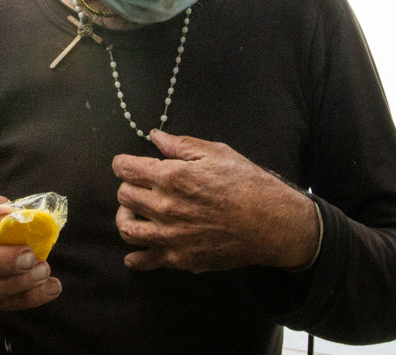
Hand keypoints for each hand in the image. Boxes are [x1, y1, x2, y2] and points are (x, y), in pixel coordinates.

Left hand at [112, 131, 318, 272]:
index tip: (129, 164)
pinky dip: (135, 257)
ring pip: (126, 228)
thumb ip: (180, 144)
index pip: (125, 168)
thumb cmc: (247, 184)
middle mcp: (164, 207)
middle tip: (141, 186)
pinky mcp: (180, 258)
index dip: (124, 163)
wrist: (272, 224)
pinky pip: (144, 260)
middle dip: (129, 187)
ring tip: (137, 213)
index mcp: (171, 177)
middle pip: (123, 196)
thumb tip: (154, 136)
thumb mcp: (216, 153)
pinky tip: (136, 252)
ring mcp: (170, 236)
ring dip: (126, 217)